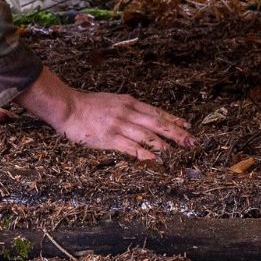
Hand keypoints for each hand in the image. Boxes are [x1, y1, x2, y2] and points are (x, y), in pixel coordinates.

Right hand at [14, 68, 193, 161]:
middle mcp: (127, 113)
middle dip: (177, 133)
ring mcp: (119, 125)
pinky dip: (146, 154)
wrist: (67, 107)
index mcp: (129, 102)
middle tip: (192, 141)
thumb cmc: (87, 105)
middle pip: (158, 123)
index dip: (173, 119)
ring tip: (178, 153)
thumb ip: (127, 108)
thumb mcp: (112, 100)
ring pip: (148, 136)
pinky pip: (132, 148)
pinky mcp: (110, 138)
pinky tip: (156, 160)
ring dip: (165, 146)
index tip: (187, 125)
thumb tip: (142, 116)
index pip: (156, 112)